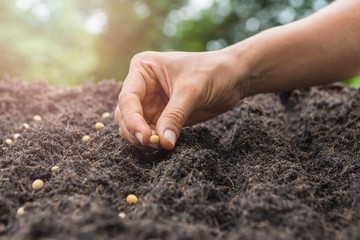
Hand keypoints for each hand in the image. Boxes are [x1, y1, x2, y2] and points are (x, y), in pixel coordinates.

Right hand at [114, 50, 242, 149]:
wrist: (232, 78)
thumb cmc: (212, 72)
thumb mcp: (192, 91)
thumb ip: (175, 116)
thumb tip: (163, 142)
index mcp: (143, 69)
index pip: (128, 98)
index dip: (133, 120)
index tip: (146, 137)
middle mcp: (142, 86)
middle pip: (125, 114)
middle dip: (137, 131)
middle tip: (156, 144)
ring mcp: (150, 102)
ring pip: (132, 126)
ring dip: (143, 139)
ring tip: (162, 144)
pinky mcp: (160, 116)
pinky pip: (149, 132)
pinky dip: (153, 141)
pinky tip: (165, 144)